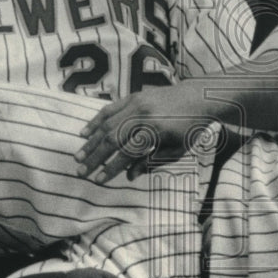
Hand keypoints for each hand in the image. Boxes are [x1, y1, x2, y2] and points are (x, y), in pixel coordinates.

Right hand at [74, 81, 223, 183]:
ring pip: (107, 124)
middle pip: (112, 139)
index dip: (112, 168)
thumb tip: (128, 175)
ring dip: (91, 142)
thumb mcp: (177, 150)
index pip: (127, 153)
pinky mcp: (134, 96)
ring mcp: (137, 103)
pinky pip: (110, 109)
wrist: (199, 97)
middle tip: (81, 172)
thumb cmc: (191, 128)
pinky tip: (85, 133)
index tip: (99, 181)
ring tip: (79, 157)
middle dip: (95, 158)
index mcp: (155, 130)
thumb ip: (152, 162)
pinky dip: (96, 121)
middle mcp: (143, 115)